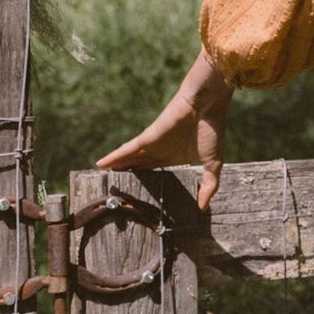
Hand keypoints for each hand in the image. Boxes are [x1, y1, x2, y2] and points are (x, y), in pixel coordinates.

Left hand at [96, 50, 233, 210]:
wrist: (207, 105)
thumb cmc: (211, 130)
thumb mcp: (213, 163)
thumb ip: (209, 184)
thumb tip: (203, 207)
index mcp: (174, 157)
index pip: (155, 173)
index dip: (145, 183)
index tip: (135, 196)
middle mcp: (160, 151)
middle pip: (138, 167)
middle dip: (127, 177)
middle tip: (114, 190)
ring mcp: (152, 145)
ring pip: (129, 160)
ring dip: (116, 169)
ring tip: (103, 180)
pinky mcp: (147, 138)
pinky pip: (126, 150)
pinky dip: (113, 158)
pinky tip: (100, 165)